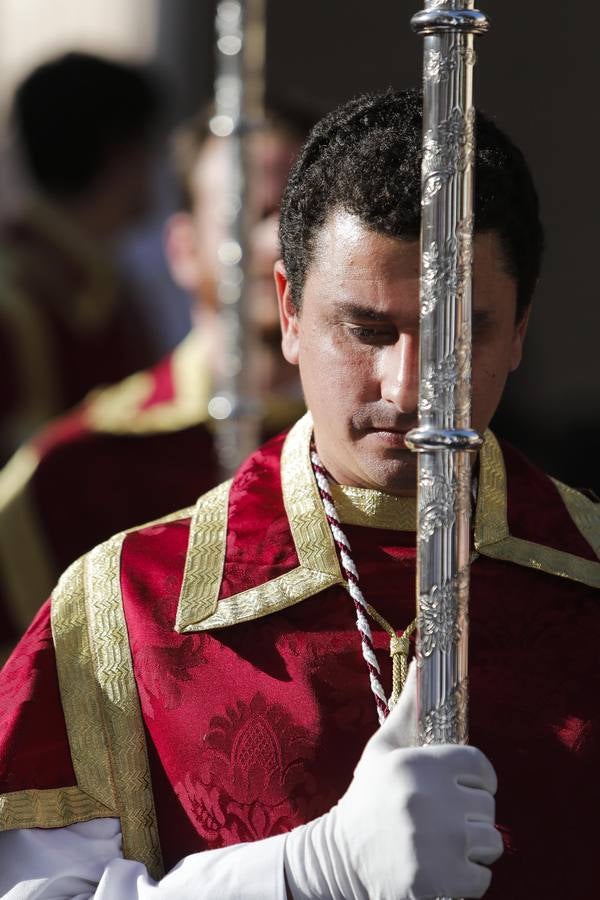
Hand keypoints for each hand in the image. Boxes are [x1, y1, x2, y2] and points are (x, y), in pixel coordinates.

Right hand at [284, 663, 502, 899]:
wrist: (340, 856)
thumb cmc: (368, 796)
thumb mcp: (384, 748)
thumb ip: (409, 707)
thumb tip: (422, 660)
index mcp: (418, 764)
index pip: (480, 765)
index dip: (476, 777)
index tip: (462, 786)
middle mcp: (429, 801)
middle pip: (486, 804)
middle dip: (469, 811)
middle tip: (442, 817)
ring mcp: (437, 844)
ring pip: (490, 840)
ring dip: (472, 845)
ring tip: (443, 842)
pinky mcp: (440, 882)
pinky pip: (483, 876)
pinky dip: (468, 877)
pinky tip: (441, 867)